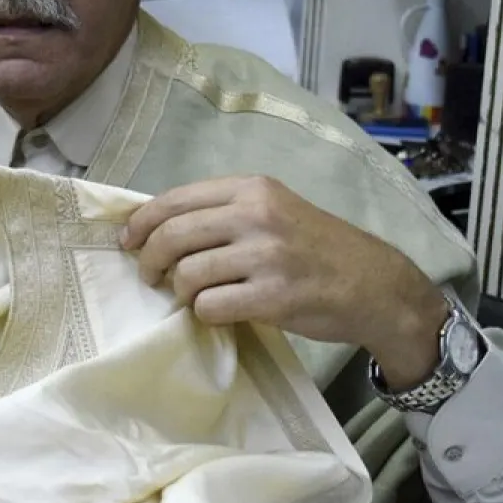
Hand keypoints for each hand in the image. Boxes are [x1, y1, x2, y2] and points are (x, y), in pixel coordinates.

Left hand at [121, 176, 449, 389]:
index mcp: (252, 188)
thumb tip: (155, 226)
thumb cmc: (316, 248)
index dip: (140, 224)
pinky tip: (219, 312)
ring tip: (194, 297)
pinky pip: (211, 307)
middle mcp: (257, 214)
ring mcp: (267, 256)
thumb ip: (223, 212)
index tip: (128, 242)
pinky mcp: (275, 296)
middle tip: (151, 277)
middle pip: (172, 236)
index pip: (174, 200)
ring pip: (187, 275)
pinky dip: (206, 314)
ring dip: (181, 292)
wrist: (374, 285)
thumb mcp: (274, 210)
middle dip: (149, 261)